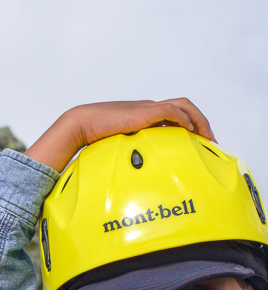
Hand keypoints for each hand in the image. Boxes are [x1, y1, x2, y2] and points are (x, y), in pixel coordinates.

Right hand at [25, 98, 214, 172]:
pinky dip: (185, 120)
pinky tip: (190, 134)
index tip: (197, 143)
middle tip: (210, 141)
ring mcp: (146, 109)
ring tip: (206, 139)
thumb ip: (129, 158)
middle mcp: (148, 109)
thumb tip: (133, 184)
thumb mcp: (117, 150)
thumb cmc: (91, 140)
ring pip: (183, 106)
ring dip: (199, 120)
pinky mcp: (144, 112)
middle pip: (184, 107)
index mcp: (142, 116)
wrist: (79, 125)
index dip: (189, 126)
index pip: (173, 115)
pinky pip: (172, 111)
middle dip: (201, 122)